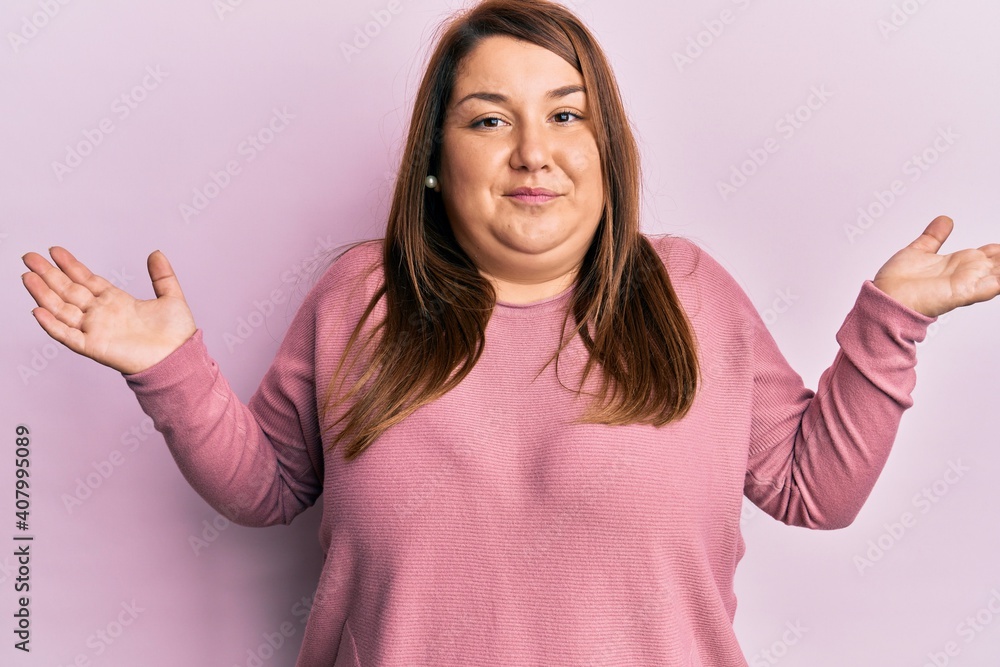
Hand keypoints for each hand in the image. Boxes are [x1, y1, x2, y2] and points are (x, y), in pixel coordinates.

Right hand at [21, 247, 196, 374]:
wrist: (180, 358)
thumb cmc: (176, 334)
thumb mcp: (171, 297)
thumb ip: (162, 275)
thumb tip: (156, 253)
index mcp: (116, 301)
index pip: (86, 279)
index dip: (70, 265)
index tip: (54, 250)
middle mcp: (101, 314)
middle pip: (68, 290)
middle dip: (48, 274)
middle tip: (29, 257)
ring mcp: (96, 329)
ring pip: (62, 309)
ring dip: (43, 294)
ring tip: (27, 277)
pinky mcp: (94, 347)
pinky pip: (68, 335)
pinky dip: (52, 325)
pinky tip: (38, 311)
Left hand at [872, 216, 999, 317]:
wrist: (885, 298)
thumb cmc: (897, 281)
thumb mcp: (919, 250)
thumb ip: (934, 237)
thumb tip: (946, 220)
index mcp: (960, 263)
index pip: (992, 253)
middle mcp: (967, 273)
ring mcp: (967, 283)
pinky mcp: (962, 293)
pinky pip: (992, 287)